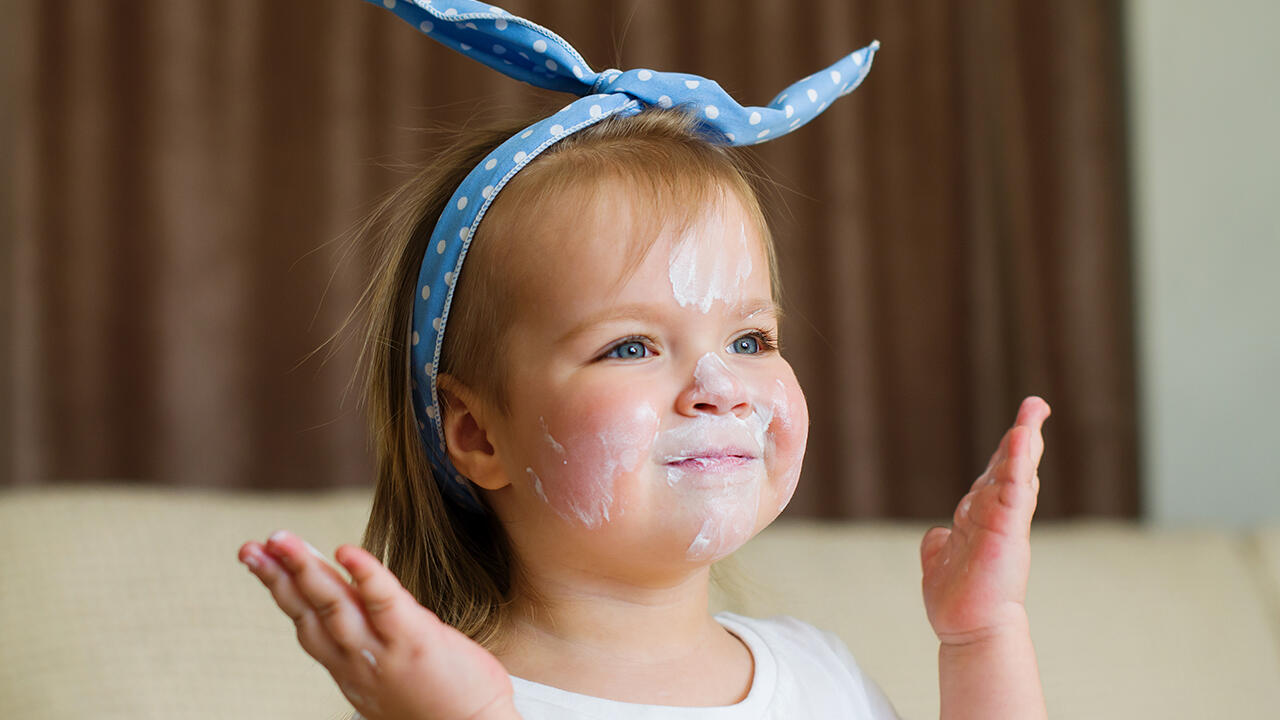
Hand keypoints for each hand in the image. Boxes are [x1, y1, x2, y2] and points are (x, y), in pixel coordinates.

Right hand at [238, 531, 518, 719]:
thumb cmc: (444, 704)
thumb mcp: (391, 675)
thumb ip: (371, 639)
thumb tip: (359, 599)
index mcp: (349, 667)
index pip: (306, 623)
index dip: (281, 590)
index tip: (258, 559)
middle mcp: (356, 660)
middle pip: (308, 612)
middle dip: (277, 576)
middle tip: (251, 546)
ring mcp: (382, 651)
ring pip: (333, 604)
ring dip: (304, 569)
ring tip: (281, 540)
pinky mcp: (414, 640)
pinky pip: (382, 602)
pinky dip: (365, 574)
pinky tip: (346, 551)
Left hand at [920, 396, 1049, 645]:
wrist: (969, 627)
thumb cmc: (960, 597)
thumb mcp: (944, 560)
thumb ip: (942, 543)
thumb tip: (937, 535)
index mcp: (984, 517)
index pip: (998, 476)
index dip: (1007, 451)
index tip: (1020, 426)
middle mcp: (998, 515)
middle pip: (1012, 466)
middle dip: (1023, 435)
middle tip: (1036, 404)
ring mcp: (1004, 521)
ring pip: (1014, 472)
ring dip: (1022, 441)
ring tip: (1031, 412)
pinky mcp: (1007, 530)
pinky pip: (1014, 490)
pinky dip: (1017, 463)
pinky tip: (1021, 439)